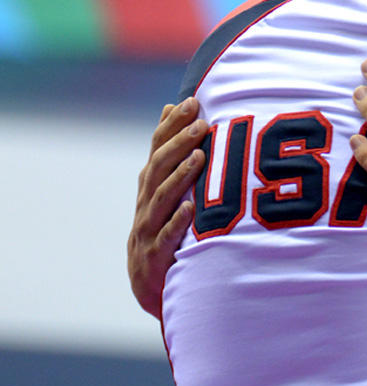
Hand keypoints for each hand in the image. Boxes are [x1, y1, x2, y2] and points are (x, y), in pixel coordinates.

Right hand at [127, 98, 207, 317]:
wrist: (150, 284)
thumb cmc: (164, 226)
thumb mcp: (164, 187)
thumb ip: (169, 149)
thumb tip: (171, 106)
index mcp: (150, 186)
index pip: (158, 149)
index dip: (172, 126)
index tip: (191, 101)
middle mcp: (146, 204)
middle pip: (159, 169)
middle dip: (179, 144)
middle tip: (201, 123)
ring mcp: (149, 230)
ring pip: (162, 199)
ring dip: (181, 177)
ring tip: (200, 157)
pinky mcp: (156, 258)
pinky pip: (167, 239)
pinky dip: (178, 223)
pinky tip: (191, 209)